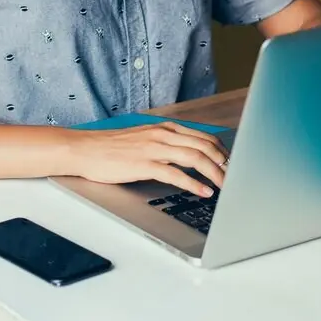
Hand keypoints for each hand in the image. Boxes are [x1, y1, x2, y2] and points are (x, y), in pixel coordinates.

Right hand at [67, 122, 228, 196]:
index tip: (233, 165)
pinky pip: (175, 174)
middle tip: (236, 178)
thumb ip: (165, 145)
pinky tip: (203, 191)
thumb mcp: (143, 140)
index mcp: (164, 128)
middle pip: (205, 146)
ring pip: (195, 157)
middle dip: (225, 163)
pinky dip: (194, 183)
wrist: (84, 149)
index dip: (222, 152)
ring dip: (215, 173)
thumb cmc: (110, 148)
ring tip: (227, 186)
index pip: (203, 137)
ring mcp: (153, 149)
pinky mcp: (144, 164)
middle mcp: (162, 135)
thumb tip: (187, 157)